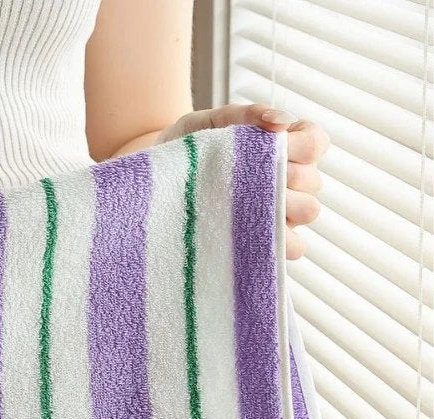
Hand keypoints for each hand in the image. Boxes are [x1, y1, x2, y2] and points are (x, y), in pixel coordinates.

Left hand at [155, 102, 328, 260]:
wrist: (157, 183)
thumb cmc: (187, 149)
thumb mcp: (209, 123)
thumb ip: (245, 115)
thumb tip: (280, 122)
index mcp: (282, 149)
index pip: (316, 142)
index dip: (303, 144)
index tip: (277, 144)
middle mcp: (287, 182)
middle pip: (313, 181)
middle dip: (286, 177)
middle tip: (251, 180)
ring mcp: (278, 212)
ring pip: (308, 212)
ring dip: (285, 209)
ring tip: (249, 207)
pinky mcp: (263, 241)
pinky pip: (292, 248)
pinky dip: (281, 243)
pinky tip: (255, 236)